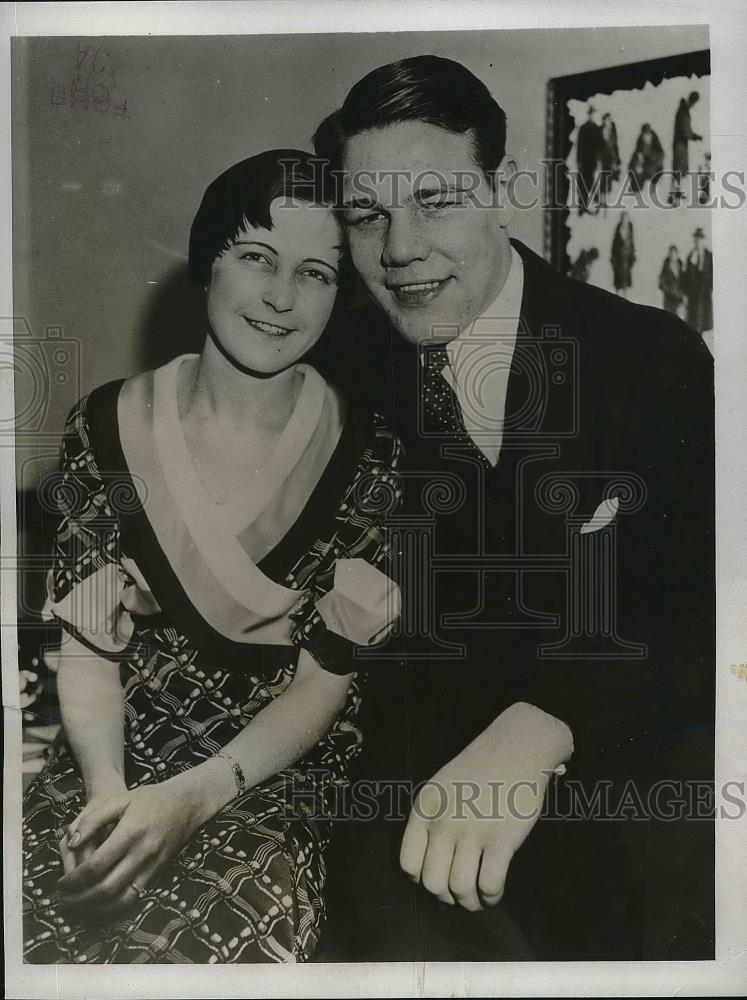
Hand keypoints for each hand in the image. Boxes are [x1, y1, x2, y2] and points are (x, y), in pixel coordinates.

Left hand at [58, 762, 225, 915]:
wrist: (185, 804)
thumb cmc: (149, 799)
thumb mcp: (119, 800)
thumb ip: (93, 820)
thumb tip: (71, 844)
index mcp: (131, 832)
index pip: (96, 865)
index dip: (74, 879)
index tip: (61, 882)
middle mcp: (143, 853)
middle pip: (105, 888)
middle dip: (80, 899)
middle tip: (64, 899)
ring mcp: (152, 866)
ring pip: (120, 900)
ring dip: (95, 908)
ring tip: (77, 905)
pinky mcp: (157, 874)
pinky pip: (133, 899)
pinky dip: (113, 907)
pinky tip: (99, 905)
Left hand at [399, 702, 571, 911]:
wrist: (518, 746)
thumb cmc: (481, 767)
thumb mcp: (443, 787)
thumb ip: (434, 821)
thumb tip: (434, 866)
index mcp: (425, 809)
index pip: (408, 863)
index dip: (422, 879)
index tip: (438, 879)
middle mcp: (443, 823)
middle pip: (433, 883)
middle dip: (447, 897)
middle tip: (460, 895)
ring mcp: (472, 832)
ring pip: (461, 889)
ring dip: (470, 902)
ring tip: (479, 899)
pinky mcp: (501, 840)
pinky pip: (489, 884)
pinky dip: (491, 896)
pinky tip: (495, 892)